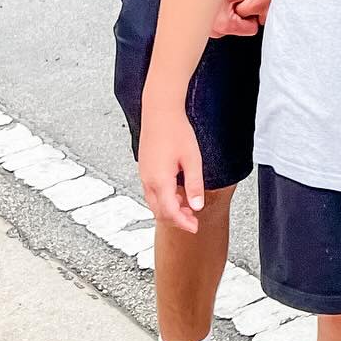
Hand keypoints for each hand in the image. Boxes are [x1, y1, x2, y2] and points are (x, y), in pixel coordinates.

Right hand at [137, 106, 205, 232]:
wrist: (160, 112)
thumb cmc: (177, 132)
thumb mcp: (192, 160)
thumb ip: (194, 185)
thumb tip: (197, 206)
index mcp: (160, 181)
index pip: (170, 212)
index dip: (183, 223)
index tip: (195, 228)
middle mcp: (148, 181)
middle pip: (159, 211)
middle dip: (176, 219)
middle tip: (194, 220)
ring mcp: (144, 175)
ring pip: (154, 203)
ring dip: (170, 209)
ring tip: (188, 206)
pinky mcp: (144, 169)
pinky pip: (152, 192)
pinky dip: (165, 199)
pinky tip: (178, 192)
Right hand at [207, 0, 260, 38]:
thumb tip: (256, 1)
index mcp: (225, 25)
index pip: (252, 29)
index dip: (253, 16)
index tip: (248, 7)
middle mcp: (216, 32)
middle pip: (241, 28)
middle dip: (241, 15)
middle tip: (234, 2)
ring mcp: (209, 32)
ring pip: (230, 26)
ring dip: (230, 15)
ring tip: (223, 2)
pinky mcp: (204, 28)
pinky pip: (220, 24)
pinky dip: (221, 15)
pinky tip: (216, 5)